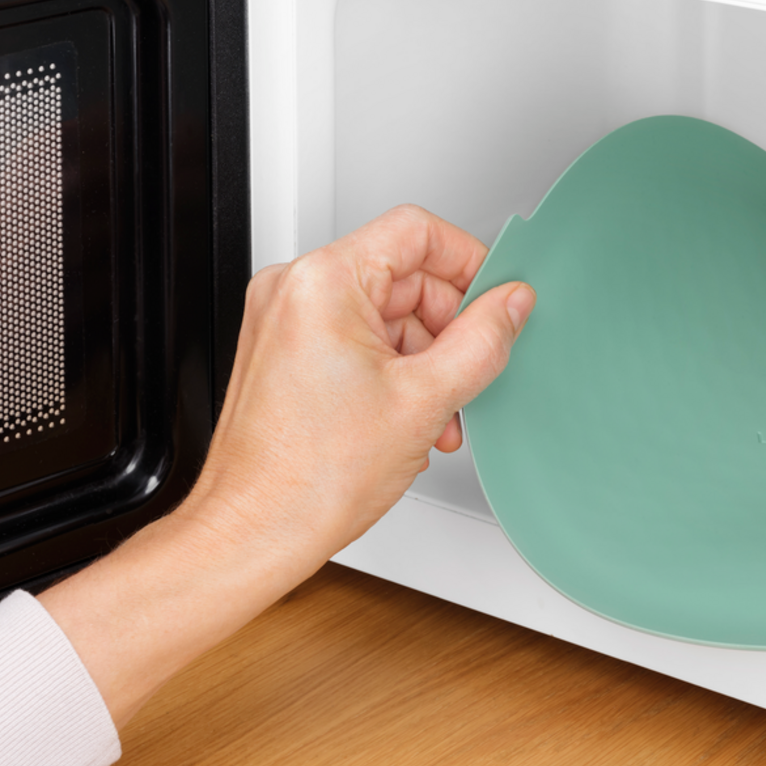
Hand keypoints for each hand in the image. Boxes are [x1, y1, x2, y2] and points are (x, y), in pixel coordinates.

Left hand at [39, 206, 534, 726]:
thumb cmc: (308, 478)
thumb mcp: (425, 401)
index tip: (498, 297)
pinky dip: (394, 373)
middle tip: (473, 371)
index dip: (470, 262)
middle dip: (448, 328)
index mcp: (322, 282)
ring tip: (439, 414)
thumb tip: (511, 305)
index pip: (416, 232)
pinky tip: (412, 418)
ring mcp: (284, 322)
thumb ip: (481, 341)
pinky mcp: (283, 354)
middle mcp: (294, 290)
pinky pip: (357, 341)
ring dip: (426, 360)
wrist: (253, 533)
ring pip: (384, 314)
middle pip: (403, 277)